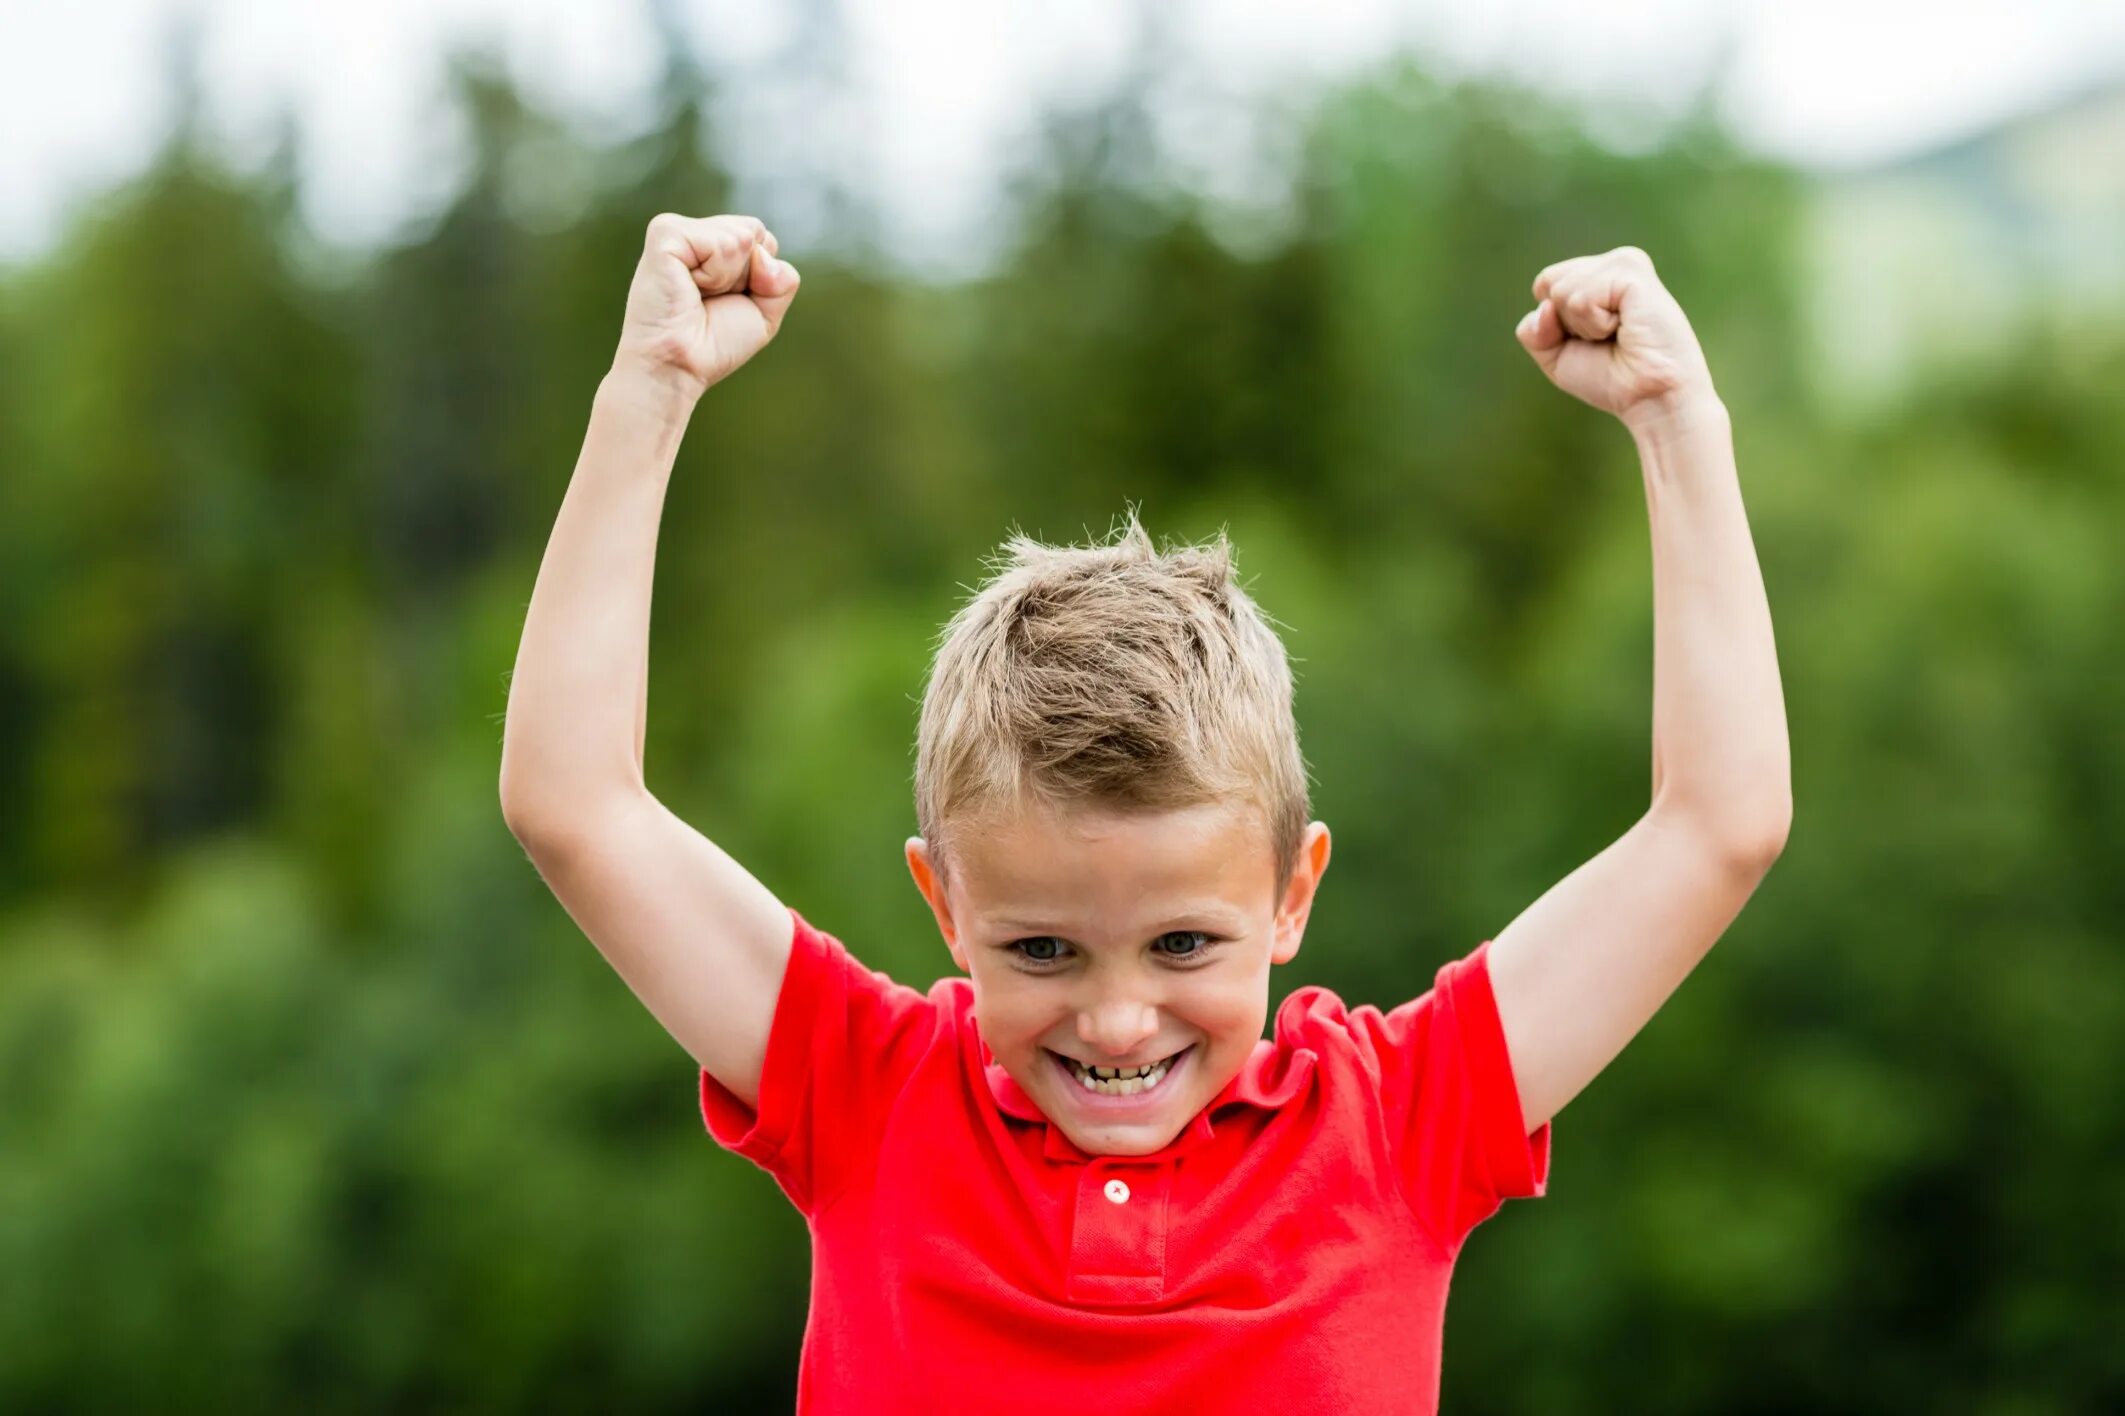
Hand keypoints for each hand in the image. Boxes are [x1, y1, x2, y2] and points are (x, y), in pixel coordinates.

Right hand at [612, 212, 800, 398]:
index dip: (760, 278)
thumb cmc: (713, 345)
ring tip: (697, 296)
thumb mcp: (764, 313)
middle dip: (747, 276)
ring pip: (742, 237)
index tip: (726, 302)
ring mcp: (676, 229)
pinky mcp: (665, 234)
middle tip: (710, 301)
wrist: (677, 367)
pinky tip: (689, 288)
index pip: (764, 239)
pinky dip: (716, 274)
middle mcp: (693, 232)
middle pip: (756, 232)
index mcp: (712, 244)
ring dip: (729, 278)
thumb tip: (762, 253)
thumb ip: (782, 278)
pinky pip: (720, 243)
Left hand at [1514, 247, 1714, 430]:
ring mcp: (1624, 263)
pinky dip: (1594, 325)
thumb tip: (1544, 306)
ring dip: (1583, 326)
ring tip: (1619, 333)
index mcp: (1599, 274)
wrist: (1651, 397)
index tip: (1592, 339)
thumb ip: (1533, 330)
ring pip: (1561, 291)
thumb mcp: (1556, 357)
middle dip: (1566, 324)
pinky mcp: (1633, 273)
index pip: (1544, 283)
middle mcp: (1613, 263)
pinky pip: (1581, 299)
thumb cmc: (1612, 378)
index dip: (1554, 322)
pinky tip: (1624, 328)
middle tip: (1607, 338)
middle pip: (1548, 283)